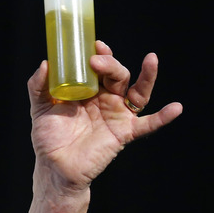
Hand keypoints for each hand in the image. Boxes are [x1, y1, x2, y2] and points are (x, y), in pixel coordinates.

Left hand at [28, 40, 182, 189]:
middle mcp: (106, 99)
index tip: (95, 45)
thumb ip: (38, 85)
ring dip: (147, 76)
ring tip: (151, 60)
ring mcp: (117, 115)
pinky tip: (176, 107)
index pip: (99, 67)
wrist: (54, 167)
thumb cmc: (48, 137)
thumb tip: (46, 64)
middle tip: (96, 61)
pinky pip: (148, 124)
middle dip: (111, 65)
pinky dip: (164, 117)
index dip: (101, 55)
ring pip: (138, 92)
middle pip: (118, 75)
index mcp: (88, 89)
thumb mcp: (40, 106)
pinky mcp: (124, 133)